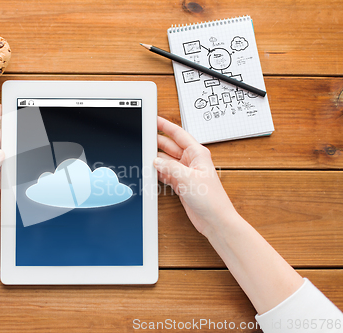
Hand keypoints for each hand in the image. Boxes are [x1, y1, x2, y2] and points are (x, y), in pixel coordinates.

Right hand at [153, 116, 236, 236]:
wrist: (215, 220)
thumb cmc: (211, 199)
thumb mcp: (188, 178)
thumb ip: (170, 167)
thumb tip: (156, 161)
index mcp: (197, 153)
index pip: (178, 134)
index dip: (165, 125)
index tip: (153, 119)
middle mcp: (191, 161)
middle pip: (169, 146)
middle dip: (156, 142)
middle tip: (142, 138)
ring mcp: (185, 172)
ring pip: (165, 160)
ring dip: (155, 159)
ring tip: (142, 155)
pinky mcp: (181, 184)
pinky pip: (165, 173)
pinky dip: (157, 172)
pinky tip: (149, 171)